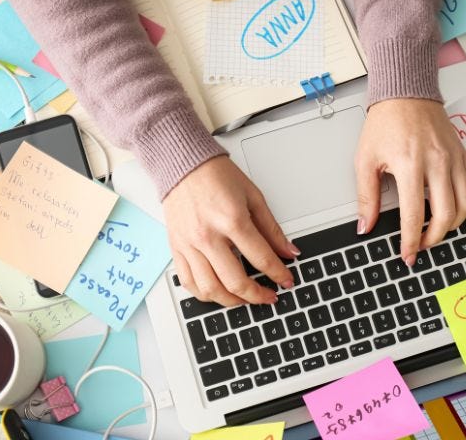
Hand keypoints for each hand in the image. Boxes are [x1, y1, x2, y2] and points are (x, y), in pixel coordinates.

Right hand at [163, 156, 298, 305]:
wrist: (183, 164)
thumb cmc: (216, 176)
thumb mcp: (253, 197)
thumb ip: (271, 229)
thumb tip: (288, 251)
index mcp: (231, 220)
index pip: (261, 258)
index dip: (278, 274)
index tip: (286, 281)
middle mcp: (208, 236)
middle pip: (235, 282)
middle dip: (257, 296)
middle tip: (268, 297)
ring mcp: (189, 245)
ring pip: (210, 289)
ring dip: (231, 302)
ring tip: (245, 299)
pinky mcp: (176, 248)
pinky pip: (188, 282)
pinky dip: (204, 294)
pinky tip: (217, 292)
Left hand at [354, 98, 465, 264]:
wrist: (406, 93)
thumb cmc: (386, 122)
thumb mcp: (365, 160)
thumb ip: (366, 196)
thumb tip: (365, 225)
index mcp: (410, 164)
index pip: (414, 215)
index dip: (410, 240)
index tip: (407, 253)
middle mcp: (437, 162)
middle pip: (446, 215)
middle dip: (434, 239)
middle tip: (421, 246)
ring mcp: (454, 159)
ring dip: (454, 224)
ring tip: (437, 230)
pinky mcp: (464, 155)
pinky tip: (455, 209)